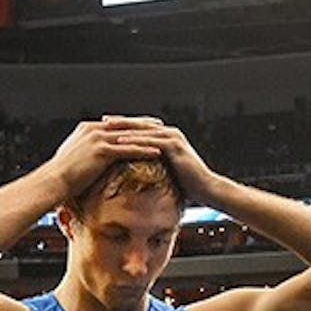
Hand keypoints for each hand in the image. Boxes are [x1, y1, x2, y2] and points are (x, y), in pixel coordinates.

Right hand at [46, 117, 165, 199]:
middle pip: (125, 124)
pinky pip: (128, 149)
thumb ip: (85, 150)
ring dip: (148, 137)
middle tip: (161, 125)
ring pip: (130, 135)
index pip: (115, 123)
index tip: (145, 123)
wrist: (54, 181)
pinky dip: (144, 150)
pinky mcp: (102, 151)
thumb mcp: (74, 156)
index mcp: (88, 128)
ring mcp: (98, 139)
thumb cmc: (62, 174)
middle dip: (144, 124)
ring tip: (164, 138)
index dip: (132, 123)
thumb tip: (92, 156)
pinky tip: (157, 153)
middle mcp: (94, 130)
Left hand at [104, 121, 222, 205]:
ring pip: (143, 130)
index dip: (123, 127)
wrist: (207, 189)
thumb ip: (154, 166)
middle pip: (140, 124)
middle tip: (102, 121)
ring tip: (106, 127)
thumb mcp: (167, 171)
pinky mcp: (174, 146)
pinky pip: (150, 140)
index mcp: (167, 137)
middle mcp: (170, 133)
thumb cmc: (188, 185)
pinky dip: (134, 140)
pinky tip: (120, 141)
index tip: (105, 128)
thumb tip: (138, 174)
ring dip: (124, 127)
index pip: (142, 129)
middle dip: (121, 122)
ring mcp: (173, 138)